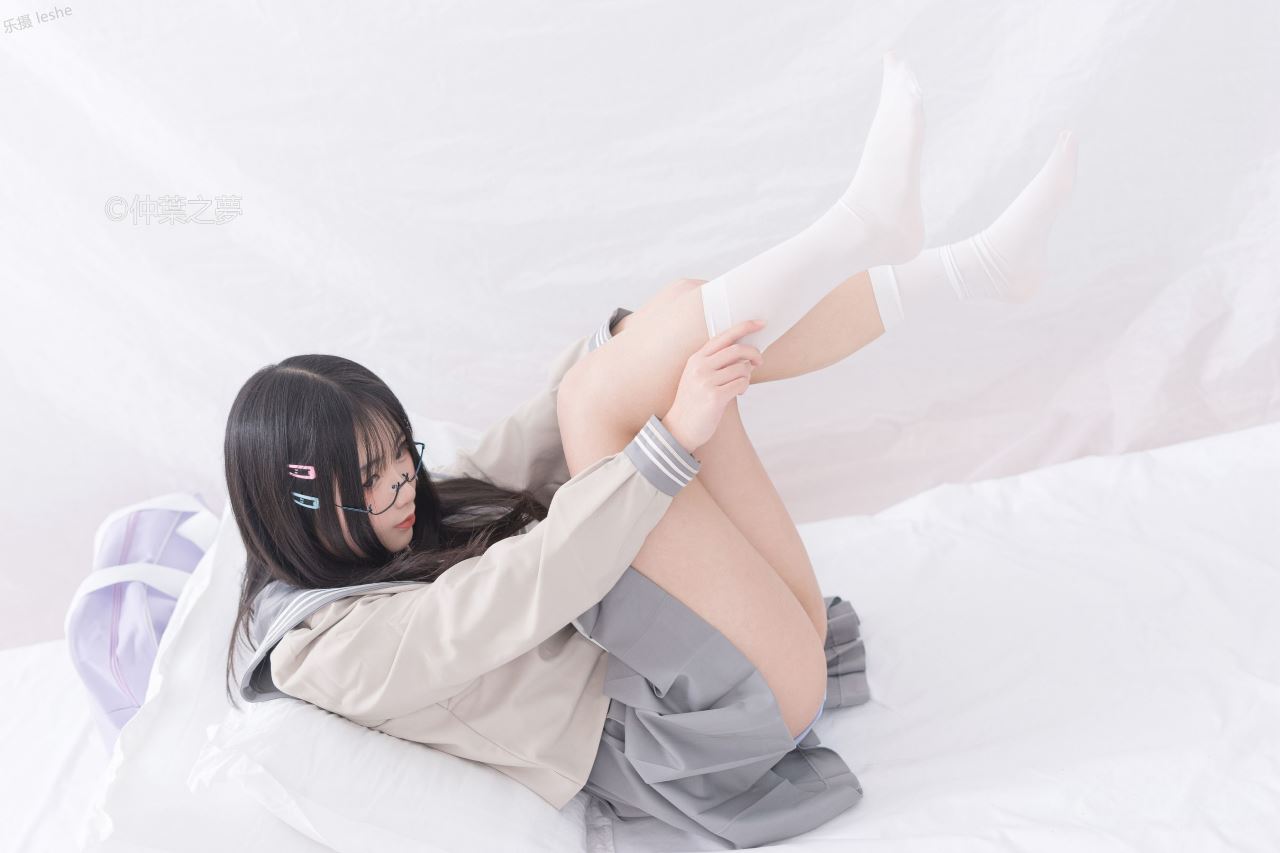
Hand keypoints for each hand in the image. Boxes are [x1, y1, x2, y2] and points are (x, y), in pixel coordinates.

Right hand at [662, 319, 765, 453]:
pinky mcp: (714, 396)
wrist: (680, 428)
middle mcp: (700, 367)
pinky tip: (738, 393)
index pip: (724, 336)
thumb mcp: (699, 376)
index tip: (761, 323)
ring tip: (740, 386)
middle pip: (737, 349)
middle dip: (754, 353)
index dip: (744, 327)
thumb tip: (748, 354)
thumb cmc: (695, 402)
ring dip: (747, 376)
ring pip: (742, 368)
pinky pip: (741, 383)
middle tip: (759, 361)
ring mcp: (706, 381)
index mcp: (696, 358)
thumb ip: (718, 363)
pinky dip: (744, 386)